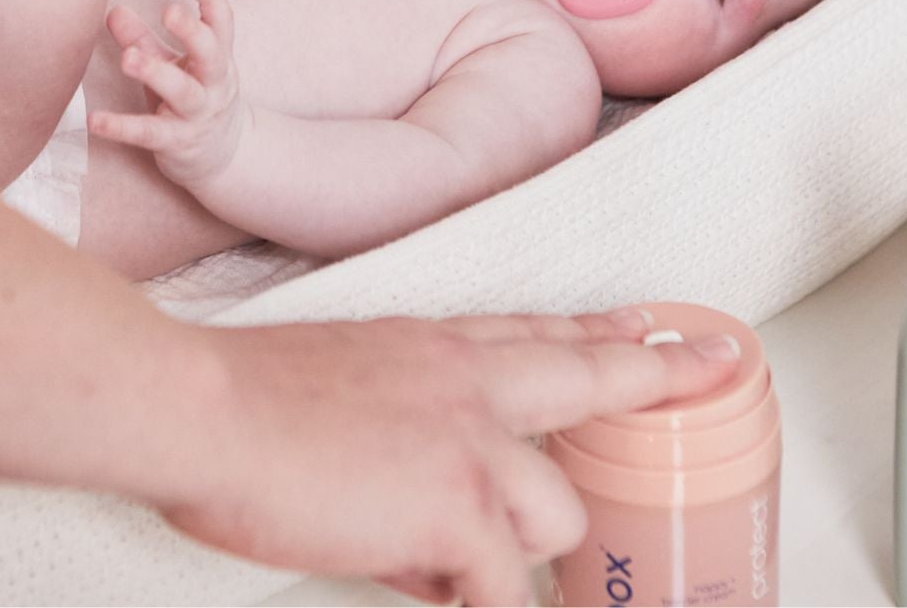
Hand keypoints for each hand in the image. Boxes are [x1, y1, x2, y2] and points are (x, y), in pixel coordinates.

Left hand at [90, 0, 246, 191]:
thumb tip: (113, 10)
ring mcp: (197, 115)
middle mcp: (213, 85)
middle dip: (192, 32)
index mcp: (216, 60)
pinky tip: (96, 121)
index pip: (222, 24)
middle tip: (170, 11)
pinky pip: (149, 133)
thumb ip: (143, 40)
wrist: (223, 158)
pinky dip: (122, 127)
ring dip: (156, 73)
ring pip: (182, 92)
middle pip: (211, 54)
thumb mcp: (173, 67)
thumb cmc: (193, 102)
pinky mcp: (176, 142)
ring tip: (128, 59)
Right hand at [162, 310, 741, 605]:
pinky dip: (472, 605)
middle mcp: (463, 380)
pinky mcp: (459, 512)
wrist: (195, 408)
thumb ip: (391, 444)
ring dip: (510, 549)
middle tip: (711, 364)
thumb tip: (414, 531)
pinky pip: (501, 590)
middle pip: (588, 377)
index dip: (599, 332)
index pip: (533, 332)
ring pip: (554, 512)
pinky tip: (434, 591)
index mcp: (427, 346)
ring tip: (433, 559)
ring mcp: (470, 444)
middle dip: (659, 375)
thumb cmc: (229, 404)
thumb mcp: (329, 393)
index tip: (647, 326)